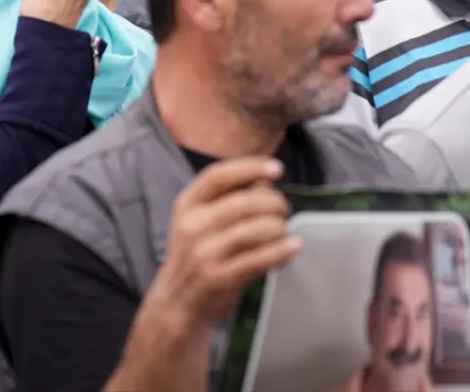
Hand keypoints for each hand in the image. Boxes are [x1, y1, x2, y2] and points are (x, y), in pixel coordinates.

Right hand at [147, 157, 298, 326]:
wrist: (176, 303)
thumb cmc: (196, 255)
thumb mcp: (202, 221)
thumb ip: (231, 198)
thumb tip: (266, 180)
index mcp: (187, 205)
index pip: (217, 176)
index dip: (249, 168)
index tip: (276, 169)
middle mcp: (192, 226)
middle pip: (243, 203)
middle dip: (273, 202)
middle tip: (284, 209)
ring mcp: (203, 253)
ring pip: (254, 230)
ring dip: (278, 228)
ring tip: (285, 231)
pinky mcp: (218, 278)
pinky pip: (258, 259)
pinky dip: (280, 251)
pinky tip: (293, 247)